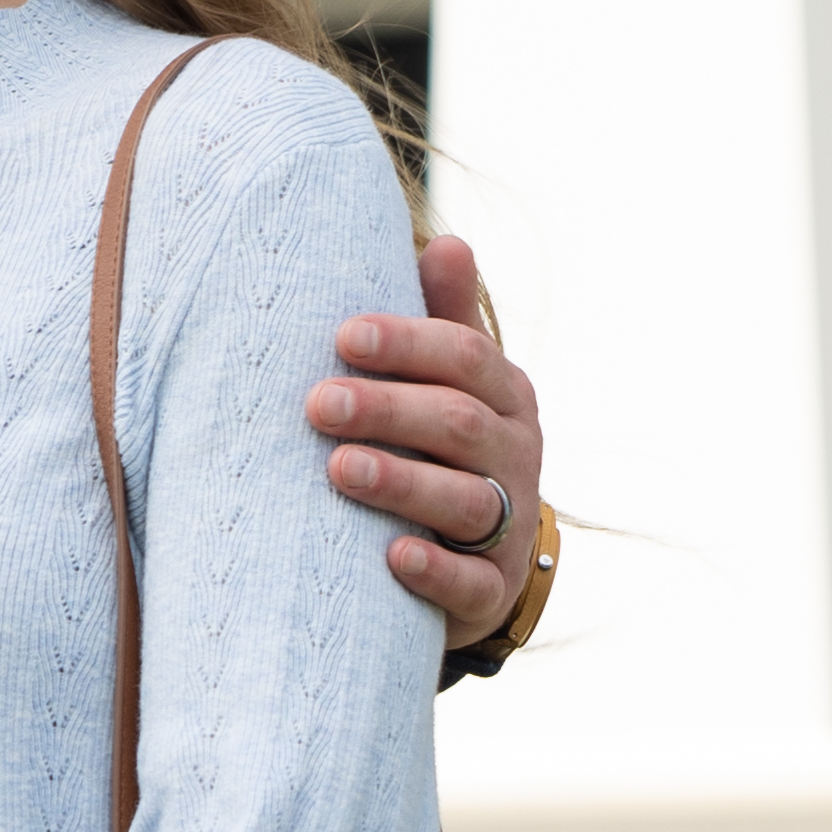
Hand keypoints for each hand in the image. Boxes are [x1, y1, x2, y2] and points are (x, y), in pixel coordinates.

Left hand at [309, 234, 547, 647]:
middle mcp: (514, 456)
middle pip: (458, 423)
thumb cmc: (441, 450)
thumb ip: (442, 321)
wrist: (475, 563)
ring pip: (465, 501)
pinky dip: (433, 570)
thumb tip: (448, 241)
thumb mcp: (448, 385)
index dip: (406, 344)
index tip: (342, 336)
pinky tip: (391, 557)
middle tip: (316, 403)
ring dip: (401, 482)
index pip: (465, 357)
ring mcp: (507, 525)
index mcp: (503, 396)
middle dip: (388, 409)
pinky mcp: (490, 591)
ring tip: (337, 469)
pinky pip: (469, 582)